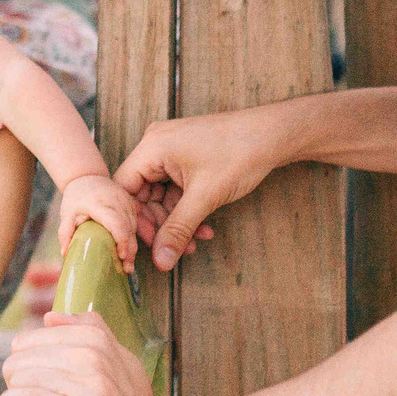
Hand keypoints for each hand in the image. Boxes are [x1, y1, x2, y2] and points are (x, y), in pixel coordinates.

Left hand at [0, 312, 179, 395]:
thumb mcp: (120, 363)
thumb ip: (90, 334)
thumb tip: (49, 316)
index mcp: (97, 339)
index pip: (30, 339)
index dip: (23, 364)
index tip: (31, 386)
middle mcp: (93, 355)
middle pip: (20, 358)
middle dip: (15, 385)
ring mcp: (89, 384)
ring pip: (20, 379)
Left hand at [54, 174, 139, 272]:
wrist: (86, 177)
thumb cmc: (75, 198)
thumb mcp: (66, 214)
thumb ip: (65, 233)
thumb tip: (65, 254)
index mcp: (100, 203)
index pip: (116, 222)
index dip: (121, 240)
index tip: (121, 256)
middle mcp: (117, 200)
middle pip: (128, 228)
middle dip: (129, 250)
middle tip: (127, 269)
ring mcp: (126, 201)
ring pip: (134, 226)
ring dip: (132, 246)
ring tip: (128, 265)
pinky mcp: (131, 203)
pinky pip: (136, 222)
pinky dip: (133, 237)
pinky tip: (130, 252)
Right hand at [112, 108, 293, 271]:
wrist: (272, 135)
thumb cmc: (239, 153)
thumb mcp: (204, 197)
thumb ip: (178, 230)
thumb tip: (161, 261)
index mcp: (152, 147)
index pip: (124, 189)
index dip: (133, 220)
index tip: (149, 244)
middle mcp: (156, 145)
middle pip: (142, 194)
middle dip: (161, 224)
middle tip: (175, 247)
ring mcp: (171, 150)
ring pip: (161, 195)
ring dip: (177, 220)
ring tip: (196, 241)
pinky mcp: (185, 157)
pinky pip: (175, 188)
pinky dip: (187, 209)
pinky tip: (204, 226)